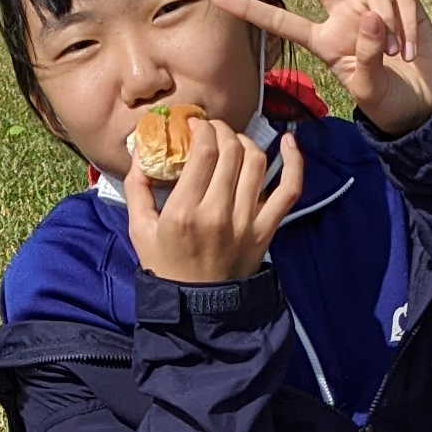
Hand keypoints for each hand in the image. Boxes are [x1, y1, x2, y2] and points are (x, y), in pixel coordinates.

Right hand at [124, 112, 306, 285]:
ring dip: (246, 142)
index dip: (203, 129)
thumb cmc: (166, 264)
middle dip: (222, 131)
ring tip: (234, 142)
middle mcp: (218, 214)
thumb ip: (137, 186)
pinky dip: (294, 163)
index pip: (205, 152)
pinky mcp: (266, 230)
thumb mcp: (139, 228)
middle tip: (213, 131)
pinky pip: (289, 190)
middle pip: (231, 151)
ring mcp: (247, 222)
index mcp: (184, 212)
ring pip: (257, 162)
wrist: (196, 306)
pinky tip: (289, 143)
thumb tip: (141, 148)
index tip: (196, 125)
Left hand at [210, 0, 431, 134]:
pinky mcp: (402, 5)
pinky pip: (401, 2)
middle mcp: (343, 16)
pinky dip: (407, 27)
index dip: (250, 9)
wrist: (425, 104)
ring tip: (396, 55)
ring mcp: (372, 7)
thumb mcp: (369, 89)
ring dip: (385, 20)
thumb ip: (365, 55)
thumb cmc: (389, 100)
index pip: (280, 21)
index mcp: (324, 40)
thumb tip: (370, 15)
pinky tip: (410, 51)